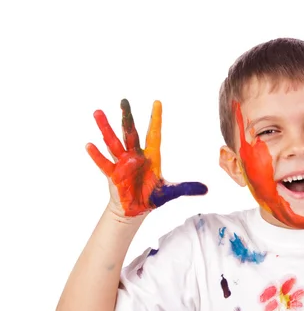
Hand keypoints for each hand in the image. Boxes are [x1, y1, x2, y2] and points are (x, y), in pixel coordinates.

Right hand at [86, 99, 207, 217]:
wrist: (135, 210)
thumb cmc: (151, 197)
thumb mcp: (170, 192)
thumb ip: (186, 188)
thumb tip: (206, 190)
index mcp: (151, 156)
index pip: (154, 134)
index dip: (155, 119)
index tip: (157, 102)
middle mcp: (135, 155)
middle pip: (131, 132)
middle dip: (128, 117)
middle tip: (124, 101)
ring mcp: (122, 163)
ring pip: (114, 142)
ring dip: (106, 128)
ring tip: (98, 112)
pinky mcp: (113, 174)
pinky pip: (104, 163)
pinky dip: (97, 155)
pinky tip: (89, 145)